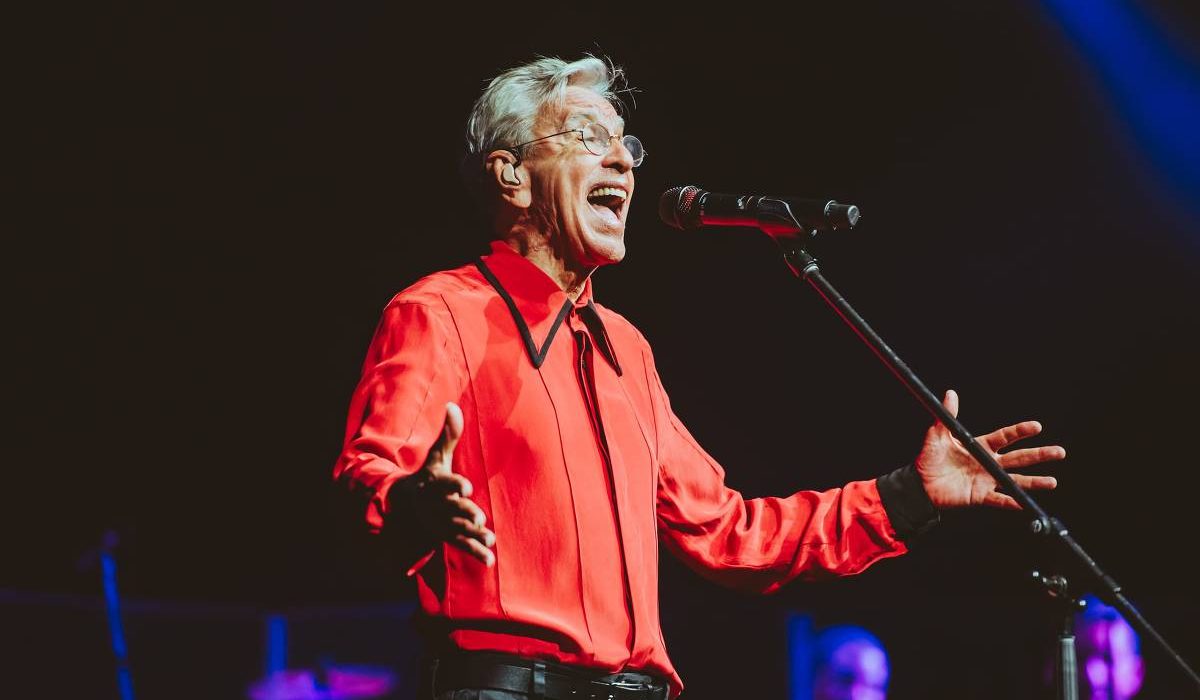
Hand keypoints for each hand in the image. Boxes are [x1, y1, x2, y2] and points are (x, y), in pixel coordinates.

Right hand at [407, 402, 494, 565]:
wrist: (402, 505)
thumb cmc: (427, 477)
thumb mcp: (436, 456)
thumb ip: (448, 434)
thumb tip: (452, 405)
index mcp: (435, 484)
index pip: (445, 483)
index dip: (455, 485)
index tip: (467, 486)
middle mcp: (436, 505)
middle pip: (451, 509)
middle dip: (464, 513)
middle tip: (478, 517)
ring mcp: (440, 523)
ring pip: (457, 529)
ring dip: (472, 535)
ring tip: (489, 539)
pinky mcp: (445, 536)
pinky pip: (460, 545)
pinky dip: (474, 552)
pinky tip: (489, 558)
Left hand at [916, 390, 1065, 509]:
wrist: (920, 484)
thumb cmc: (929, 458)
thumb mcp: (937, 435)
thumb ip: (947, 417)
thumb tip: (950, 393)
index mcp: (981, 446)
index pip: (1005, 437)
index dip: (1020, 431)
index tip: (1036, 426)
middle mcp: (988, 463)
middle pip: (1019, 458)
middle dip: (1039, 455)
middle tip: (1059, 452)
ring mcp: (987, 480)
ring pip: (1014, 481)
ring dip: (1033, 481)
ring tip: (1052, 482)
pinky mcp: (980, 496)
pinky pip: (998, 500)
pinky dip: (1010, 502)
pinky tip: (1023, 503)